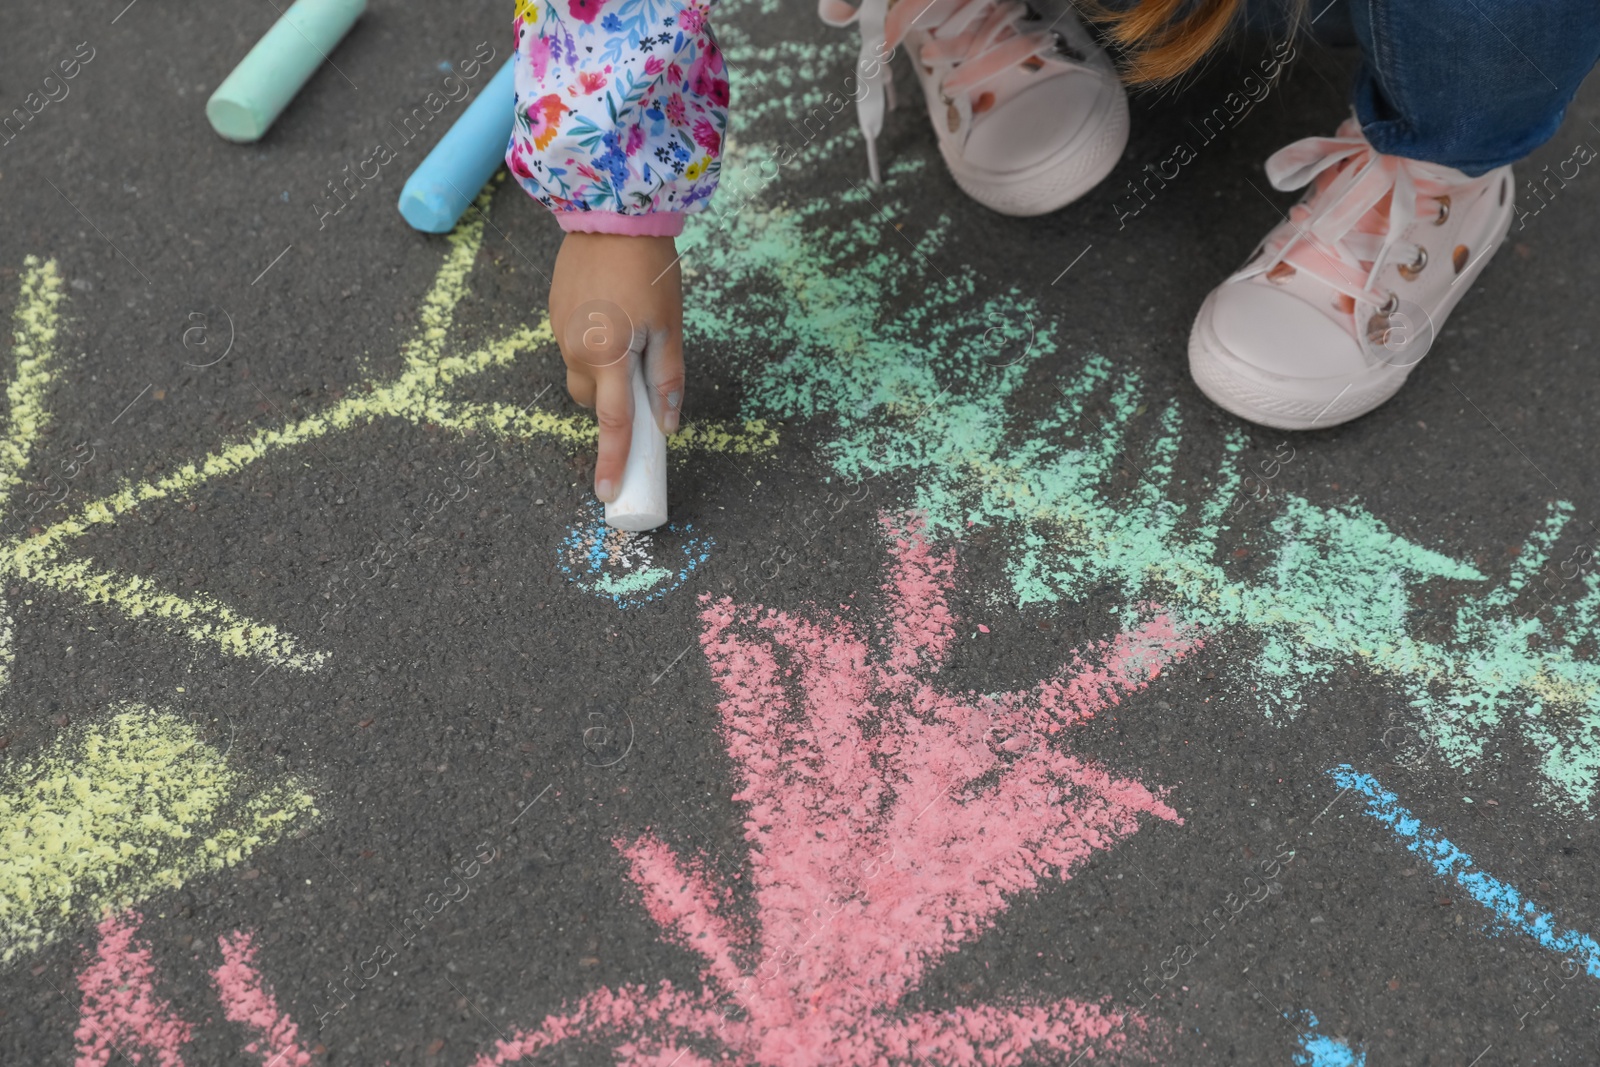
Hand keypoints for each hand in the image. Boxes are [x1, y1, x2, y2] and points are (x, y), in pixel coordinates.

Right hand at [549, 231, 683, 502]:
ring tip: (629, 333)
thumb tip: (668, 424)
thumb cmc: (649, 269)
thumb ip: (668, 377)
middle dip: (611, 403)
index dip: (613, 460)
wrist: (610, 212)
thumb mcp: (670, 326)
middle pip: (590, 401)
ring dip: (603, 371)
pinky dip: (593, 346)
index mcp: (607, 355)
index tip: (607, 493)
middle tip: (639, 379)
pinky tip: (612, 315)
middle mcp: (574, 348)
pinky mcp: (554, 311)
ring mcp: (558, 330)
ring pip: (581, 372)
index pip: (611, 423)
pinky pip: (573, 345)